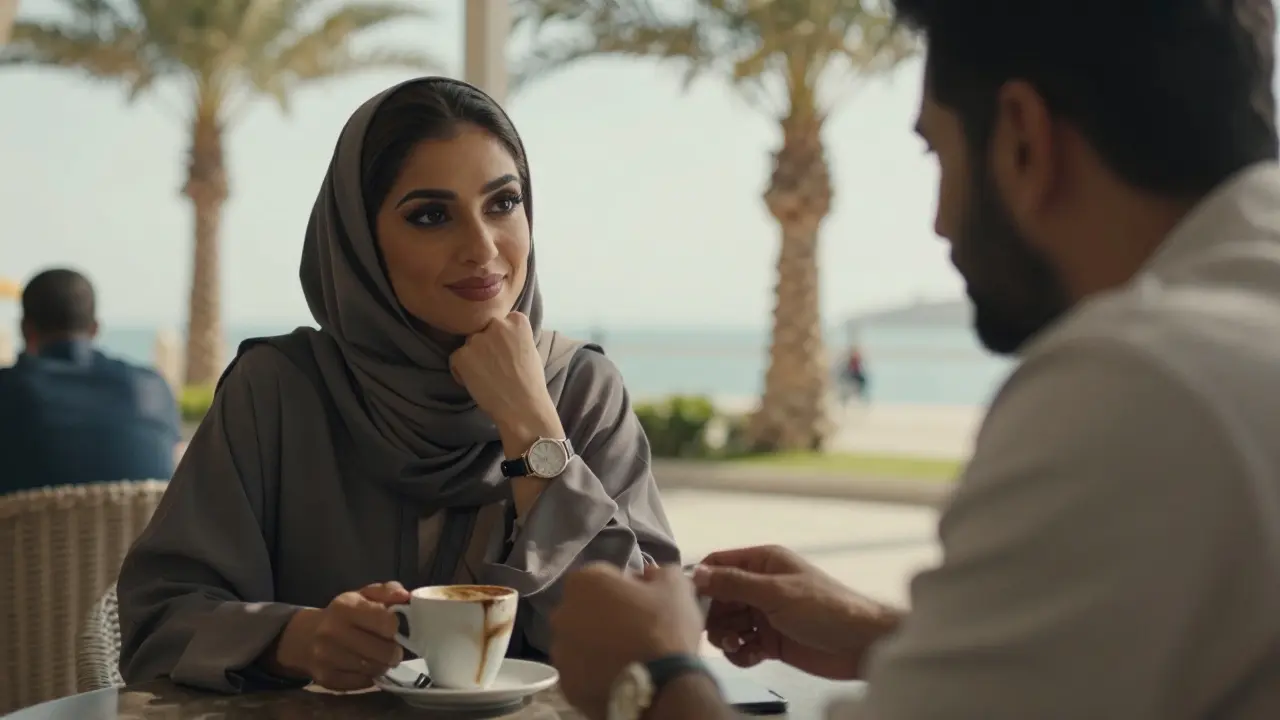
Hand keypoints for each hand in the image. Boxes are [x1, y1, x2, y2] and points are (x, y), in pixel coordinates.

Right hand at [272, 582, 409, 689]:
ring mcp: (327, 657)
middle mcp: (333, 632)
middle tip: (392, 648)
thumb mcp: (362, 596)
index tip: (392, 628)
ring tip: (379, 657)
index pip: (386, 621)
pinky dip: (369, 677)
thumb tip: (405, 596)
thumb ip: (386, 592)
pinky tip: (364, 667)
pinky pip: (362, 683)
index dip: (395, 626)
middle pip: (384, 651)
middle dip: (393, 651)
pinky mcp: (326, 679)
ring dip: (382, 664)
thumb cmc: (342, 614)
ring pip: (374, 669)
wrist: (305, 637)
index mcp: (344, 607)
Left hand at [450, 312, 562, 442]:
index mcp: (517, 321)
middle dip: (486, 344)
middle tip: (494, 365)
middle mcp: (497, 324)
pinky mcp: (462, 355)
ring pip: (469, 343)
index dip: (501, 337)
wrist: (523, 407)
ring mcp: (478, 339)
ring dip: (473, 356)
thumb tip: (500, 334)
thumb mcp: (530, 349)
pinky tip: (475, 382)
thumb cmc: (530, 383)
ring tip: (486, 375)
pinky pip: (455, 358)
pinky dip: (461, 370)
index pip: (502, 320)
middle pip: (483, 329)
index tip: (505, 352)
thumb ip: (515, 336)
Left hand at [550, 563, 704, 719]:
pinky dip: (595, 670)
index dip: (627, 587)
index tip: (645, 602)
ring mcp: (559, 651)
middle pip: (587, 607)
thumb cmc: (664, 628)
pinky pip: (581, 669)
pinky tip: (618, 673)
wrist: (660, 688)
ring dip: (598, 642)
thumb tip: (649, 575)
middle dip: (606, 613)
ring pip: (581, 640)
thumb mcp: (676, 586)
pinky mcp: (565, 683)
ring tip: (627, 654)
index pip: (605, 575)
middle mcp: (561, 613)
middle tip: (636, 628)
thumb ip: (660, 571)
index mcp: (583, 582)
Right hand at [694, 545, 900, 679]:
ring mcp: (766, 614)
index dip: (703, 581)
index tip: (690, 601)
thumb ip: (735, 583)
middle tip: (718, 632)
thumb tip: (698, 573)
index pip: (720, 564)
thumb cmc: (826, 609)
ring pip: (729, 623)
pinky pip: (743, 645)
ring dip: (726, 637)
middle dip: (715, 616)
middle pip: (720, 598)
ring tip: (736, 645)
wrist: (860, 645)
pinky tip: (751, 655)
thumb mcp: (776, 593)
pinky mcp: (772, 640)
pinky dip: (741, 652)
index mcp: (764, 563)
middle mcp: (762, 586)